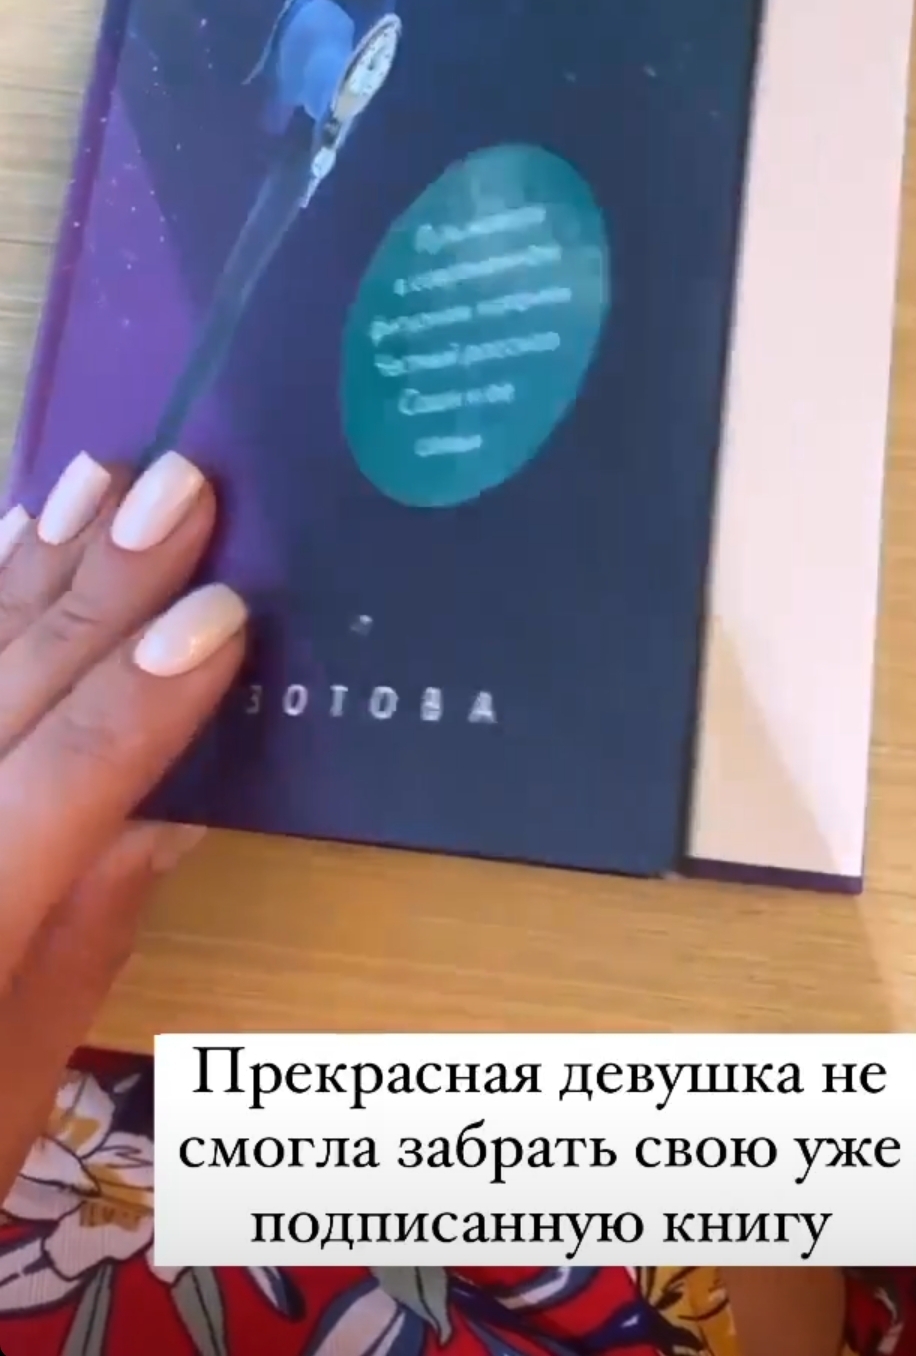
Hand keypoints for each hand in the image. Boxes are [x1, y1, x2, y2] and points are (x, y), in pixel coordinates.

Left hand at [0, 450, 246, 1203]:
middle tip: (179, 485)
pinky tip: (4, 548)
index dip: (143, 700)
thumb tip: (164, 808)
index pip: (57, 789)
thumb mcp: (5, 1099)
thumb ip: (77, 942)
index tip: (226, 612)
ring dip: (23, 573)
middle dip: (93, 591)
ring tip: (95, 483)